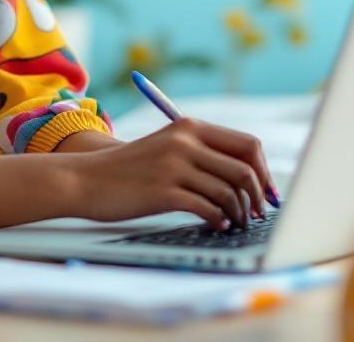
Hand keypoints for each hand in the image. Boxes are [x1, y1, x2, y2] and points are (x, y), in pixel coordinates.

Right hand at [64, 118, 271, 229]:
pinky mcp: (164, 192)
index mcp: (189, 127)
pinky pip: (208, 209)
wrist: (86, 179)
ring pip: (229, 192)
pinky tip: (216, 226)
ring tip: (234, 222)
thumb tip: (247, 177)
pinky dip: (219, 220)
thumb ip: (200, 154)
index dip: (264, 171)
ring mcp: (174, 166)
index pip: (248, 144)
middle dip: (258, 195)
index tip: (267, 191)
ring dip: (239, 212)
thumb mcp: (166, 148)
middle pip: (245, 168)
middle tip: (257, 213)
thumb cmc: (129, 170)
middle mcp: (184, 142)